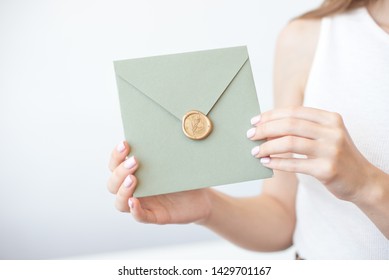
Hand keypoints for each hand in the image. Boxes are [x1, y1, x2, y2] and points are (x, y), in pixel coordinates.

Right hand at [107, 141, 212, 223]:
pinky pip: (139, 216)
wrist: (203, 197)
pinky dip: (134, 210)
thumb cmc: (185, 176)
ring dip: (122, 191)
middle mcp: (134, 189)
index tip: (125, 144)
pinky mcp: (155, 216)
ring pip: (120, 202)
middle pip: (113, 184)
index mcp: (135, 173)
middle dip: (119, 171)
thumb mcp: (175, 162)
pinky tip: (134, 201)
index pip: (115, 165)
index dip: (116, 156)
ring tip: (132, 179)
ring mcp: (143, 204)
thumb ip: (166, 150)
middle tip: (135, 161)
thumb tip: (167, 129)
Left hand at [247, 107, 375, 200]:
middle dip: (265, 129)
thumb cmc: (337, 156)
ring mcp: (331, 150)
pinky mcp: (327, 169)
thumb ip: (303, 129)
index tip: (254, 121)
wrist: (363, 181)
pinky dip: (277, 162)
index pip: (294, 112)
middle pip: (290, 125)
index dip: (271, 115)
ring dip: (268, 146)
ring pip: (290, 143)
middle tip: (250, 135)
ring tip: (255, 151)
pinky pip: (295, 164)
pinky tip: (266, 162)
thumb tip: (267, 128)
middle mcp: (332, 131)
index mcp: (331, 118)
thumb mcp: (326, 135)